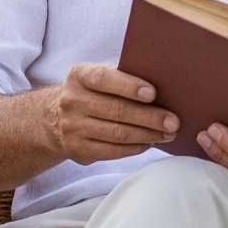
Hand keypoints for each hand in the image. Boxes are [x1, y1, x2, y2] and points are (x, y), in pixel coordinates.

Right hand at [49, 63, 179, 165]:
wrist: (55, 118)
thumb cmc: (92, 93)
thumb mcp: (98, 78)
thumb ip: (122, 79)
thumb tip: (165, 90)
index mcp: (79, 76)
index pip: (103, 79)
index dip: (129, 86)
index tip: (153, 94)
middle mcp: (72, 101)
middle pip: (116, 110)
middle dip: (149, 117)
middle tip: (173, 122)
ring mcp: (72, 127)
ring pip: (117, 134)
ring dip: (147, 135)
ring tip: (168, 134)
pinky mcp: (78, 150)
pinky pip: (112, 151)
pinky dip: (135, 148)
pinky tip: (150, 143)